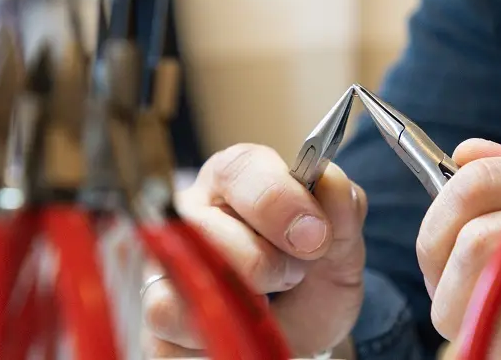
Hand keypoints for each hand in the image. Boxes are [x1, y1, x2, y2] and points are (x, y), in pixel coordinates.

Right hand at [142, 144, 366, 357]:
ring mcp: (168, 263)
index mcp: (237, 180)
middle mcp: (192, 214)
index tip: (317, 236)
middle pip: (206, 225)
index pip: (240, 169)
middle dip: (264, 260)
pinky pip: (172, 322)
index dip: (278, 200)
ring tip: (267, 304)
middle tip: (294, 275)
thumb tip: (328, 180)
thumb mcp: (342, 244)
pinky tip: (242, 326)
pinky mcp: (158, 315)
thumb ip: (342, 209)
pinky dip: (222, 331)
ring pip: (186, 275)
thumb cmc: (315, 275)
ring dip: (241, 299)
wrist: (306, 331)